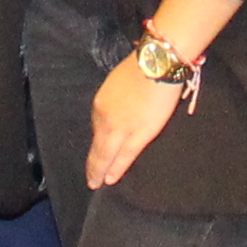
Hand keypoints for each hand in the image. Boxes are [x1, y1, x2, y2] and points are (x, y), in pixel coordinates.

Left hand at [84, 55, 182, 189]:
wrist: (156, 64)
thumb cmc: (142, 66)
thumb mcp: (119, 81)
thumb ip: (117, 98)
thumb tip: (123, 107)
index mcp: (101, 103)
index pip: (97, 127)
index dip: (97, 141)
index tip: (95, 151)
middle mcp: (105, 117)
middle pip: (97, 144)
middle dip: (93, 162)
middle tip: (90, 178)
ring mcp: (120, 127)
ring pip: (105, 154)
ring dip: (100, 170)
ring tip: (96, 183)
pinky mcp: (138, 134)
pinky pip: (124, 156)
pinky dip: (116, 168)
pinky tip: (110, 179)